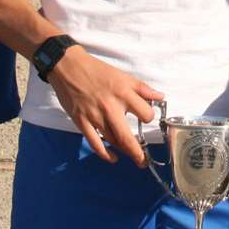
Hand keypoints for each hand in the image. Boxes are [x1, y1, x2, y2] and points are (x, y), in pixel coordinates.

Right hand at [47, 48, 162, 165]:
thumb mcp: (123, 76)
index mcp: (123, 93)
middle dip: (137, 153)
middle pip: (126, 137)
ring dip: (123, 151)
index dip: (148, 118)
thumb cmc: (97, 71)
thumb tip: (160, 96)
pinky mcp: (81, 122)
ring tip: (133, 157)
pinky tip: (113, 158)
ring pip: (112, 141)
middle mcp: (110, 107)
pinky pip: (95, 143)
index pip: (144, 114)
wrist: (69, 67)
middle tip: (144, 161)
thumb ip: (142, 88)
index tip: (146, 119)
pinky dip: (104, 153)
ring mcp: (94, 116)